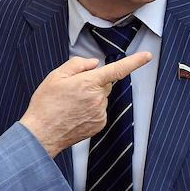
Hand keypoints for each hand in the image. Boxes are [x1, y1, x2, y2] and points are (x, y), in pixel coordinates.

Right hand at [20, 51, 151, 156]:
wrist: (41, 133)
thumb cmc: (46, 104)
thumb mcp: (56, 76)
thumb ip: (78, 64)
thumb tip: (94, 64)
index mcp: (89, 83)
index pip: (117, 69)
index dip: (135, 61)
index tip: (148, 56)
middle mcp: (98, 98)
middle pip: (105, 83)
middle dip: (94, 82)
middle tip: (73, 89)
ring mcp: (100, 113)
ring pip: (102, 98)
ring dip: (91, 97)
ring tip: (70, 104)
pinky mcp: (99, 124)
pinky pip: (100, 111)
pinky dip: (91, 110)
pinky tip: (75, 114)